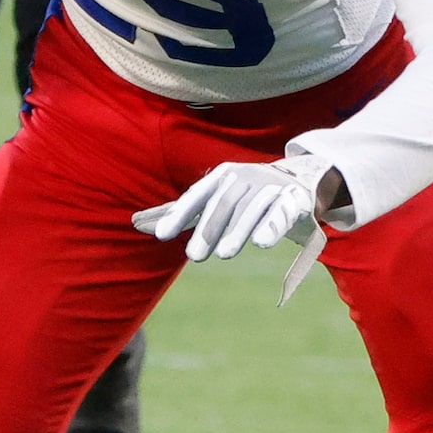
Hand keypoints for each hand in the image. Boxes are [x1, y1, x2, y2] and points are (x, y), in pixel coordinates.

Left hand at [132, 157, 335, 304]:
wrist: (296, 182)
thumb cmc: (244, 194)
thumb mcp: (212, 198)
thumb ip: (180, 212)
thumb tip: (136, 222)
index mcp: (222, 176)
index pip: (197, 195)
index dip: (179, 214)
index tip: (161, 236)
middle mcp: (244, 177)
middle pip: (222, 203)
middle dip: (208, 229)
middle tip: (194, 256)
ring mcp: (270, 187)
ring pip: (250, 209)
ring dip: (236, 231)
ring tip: (223, 254)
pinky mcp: (294, 200)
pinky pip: (281, 212)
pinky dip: (271, 226)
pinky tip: (260, 243)